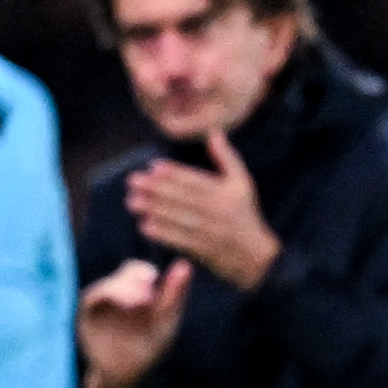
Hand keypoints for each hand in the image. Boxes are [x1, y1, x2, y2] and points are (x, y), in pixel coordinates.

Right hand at [79, 256, 192, 387]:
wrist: (124, 378)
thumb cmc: (146, 350)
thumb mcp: (164, 323)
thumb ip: (173, 296)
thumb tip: (186, 263)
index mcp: (132, 292)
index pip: (136, 271)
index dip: (144, 270)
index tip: (154, 276)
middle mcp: (113, 294)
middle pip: (121, 276)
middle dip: (134, 278)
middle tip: (150, 281)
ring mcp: (96, 304)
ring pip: (106, 286)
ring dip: (123, 289)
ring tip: (143, 299)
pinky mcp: (83, 316)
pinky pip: (91, 300)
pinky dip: (107, 297)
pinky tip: (125, 303)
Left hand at [128, 129, 279, 289]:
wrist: (254, 256)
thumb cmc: (244, 214)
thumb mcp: (242, 183)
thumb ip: (227, 157)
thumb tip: (215, 131)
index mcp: (225, 192)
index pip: (195, 180)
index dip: (174, 173)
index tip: (153, 167)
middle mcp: (217, 210)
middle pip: (182, 198)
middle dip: (156, 189)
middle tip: (133, 182)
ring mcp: (210, 232)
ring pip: (178, 218)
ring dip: (154, 210)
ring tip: (132, 202)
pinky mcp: (204, 250)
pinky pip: (181, 240)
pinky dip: (163, 234)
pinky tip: (145, 226)